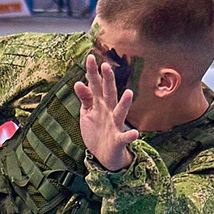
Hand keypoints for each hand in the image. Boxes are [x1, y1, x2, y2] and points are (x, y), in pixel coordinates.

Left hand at [74, 52, 140, 170]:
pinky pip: (125, 137)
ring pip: (120, 112)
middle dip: (108, 81)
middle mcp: (109, 112)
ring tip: (129, 93)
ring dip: (125, 104)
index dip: (93, 73)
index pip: (96, 86)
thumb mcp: (88, 113)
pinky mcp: (118, 140)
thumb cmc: (97, 131)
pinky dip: (130, 135)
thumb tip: (77, 83)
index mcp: (100, 105)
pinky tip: (135, 133)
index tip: (90, 57)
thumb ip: (85, 99)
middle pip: (109, 94)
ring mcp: (115, 125)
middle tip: (106, 66)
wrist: (105, 155)